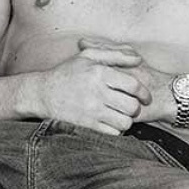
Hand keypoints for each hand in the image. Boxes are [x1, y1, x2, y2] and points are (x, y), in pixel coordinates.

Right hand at [21, 38, 150, 134]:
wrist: (42, 94)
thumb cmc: (67, 73)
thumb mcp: (88, 56)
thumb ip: (115, 54)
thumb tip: (138, 59)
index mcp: (100, 72)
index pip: (133, 85)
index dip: (144, 93)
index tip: (145, 98)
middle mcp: (97, 92)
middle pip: (131, 106)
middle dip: (136, 109)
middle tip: (132, 108)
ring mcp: (91, 111)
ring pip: (124, 122)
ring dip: (126, 121)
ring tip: (121, 117)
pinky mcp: (85, 125)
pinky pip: (112, 133)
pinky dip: (115, 131)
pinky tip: (110, 125)